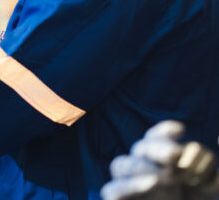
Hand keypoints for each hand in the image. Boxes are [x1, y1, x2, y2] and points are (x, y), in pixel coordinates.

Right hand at [101, 121, 218, 199]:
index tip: (180, 130)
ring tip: (163, 177)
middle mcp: (144, 171)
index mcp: (164, 163)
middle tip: (176, 154)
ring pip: (120, 164)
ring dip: (141, 166)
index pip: (157, 138)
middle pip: (139, 148)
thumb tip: (218, 139)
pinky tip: (150, 184)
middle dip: (157, 147)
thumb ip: (214, 172)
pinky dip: (128, 186)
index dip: (164, 131)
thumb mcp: (213, 191)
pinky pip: (112, 190)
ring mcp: (130, 187)